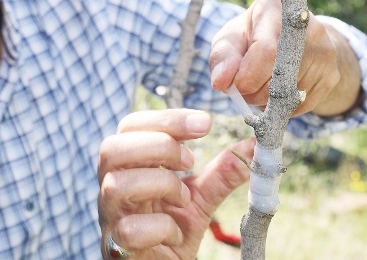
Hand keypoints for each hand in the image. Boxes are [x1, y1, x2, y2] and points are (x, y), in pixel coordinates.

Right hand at [97, 109, 254, 258]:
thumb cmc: (172, 229)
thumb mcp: (201, 195)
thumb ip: (223, 171)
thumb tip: (255, 144)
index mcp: (128, 166)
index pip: (131, 126)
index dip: (167, 119)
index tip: (205, 123)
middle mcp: (113, 186)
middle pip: (112, 148)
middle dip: (159, 146)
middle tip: (191, 161)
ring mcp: (111, 216)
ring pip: (116, 185)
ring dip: (160, 184)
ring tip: (184, 197)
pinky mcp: (118, 247)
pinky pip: (129, 230)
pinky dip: (159, 227)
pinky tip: (174, 232)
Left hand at [209, 0, 360, 115]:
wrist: (289, 37)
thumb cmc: (251, 36)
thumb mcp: (231, 39)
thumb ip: (222, 58)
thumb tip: (221, 82)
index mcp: (277, 10)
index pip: (267, 51)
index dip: (248, 77)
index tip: (236, 87)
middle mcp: (309, 28)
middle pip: (279, 77)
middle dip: (254, 93)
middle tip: (245, 90)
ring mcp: (325, 52)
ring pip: (290, 95)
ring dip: (268, 102)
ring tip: (262, 86)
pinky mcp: (332, 74)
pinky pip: (302, 105)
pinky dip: (284, 107)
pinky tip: (278, 91)